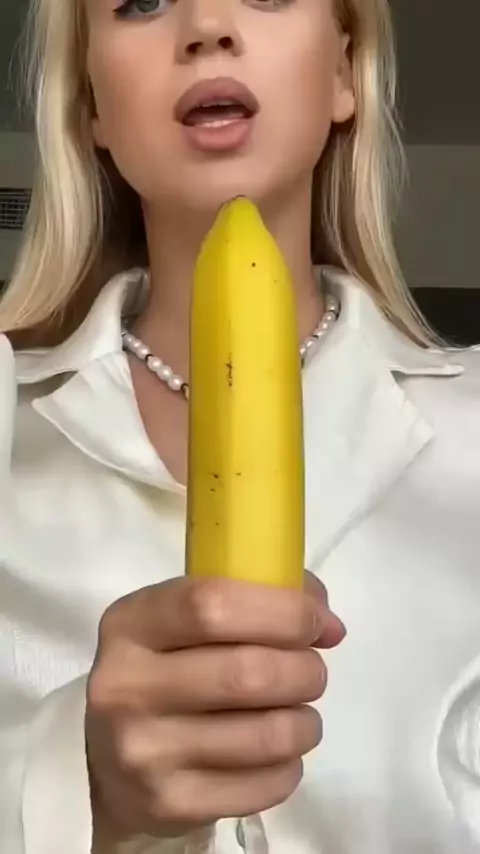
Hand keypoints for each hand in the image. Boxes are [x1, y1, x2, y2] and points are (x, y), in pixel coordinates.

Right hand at [86, 573, 344, 840]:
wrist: (110, 763)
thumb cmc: (165, 669)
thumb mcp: (182, 620)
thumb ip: (252, 600)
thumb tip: (328, 623)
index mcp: (130, 624)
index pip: (212, 605)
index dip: (281, 609)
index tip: (316, 622)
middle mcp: (127, 685)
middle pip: (247, 673)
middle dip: (305, 670)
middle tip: (311, 672)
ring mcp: (145, 751)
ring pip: (267, 735)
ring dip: (305, 721)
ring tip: (300, 714)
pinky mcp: (170, 804)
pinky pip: (265, 785)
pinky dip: (290, 766)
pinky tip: (278, 753)